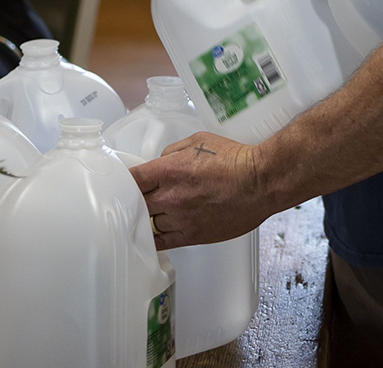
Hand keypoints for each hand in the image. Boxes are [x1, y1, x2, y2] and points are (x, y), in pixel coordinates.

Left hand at [130, 132, 272, 249]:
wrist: (260, 182)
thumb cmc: (235, 160)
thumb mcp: (198, 140)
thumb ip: (172, 152)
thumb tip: (160, 163)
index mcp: (169, 170)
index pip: (130, 179)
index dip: (122, 180)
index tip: (122, 182)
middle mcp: (171, 197)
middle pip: (135, 204)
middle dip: (134, 199)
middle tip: (137, 197)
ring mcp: (181, 219)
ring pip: (148, 223)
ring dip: (148, 217)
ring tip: (152, 212)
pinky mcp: (192, 235)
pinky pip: (162, 242)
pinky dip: (154, 238)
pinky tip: (152, 234)